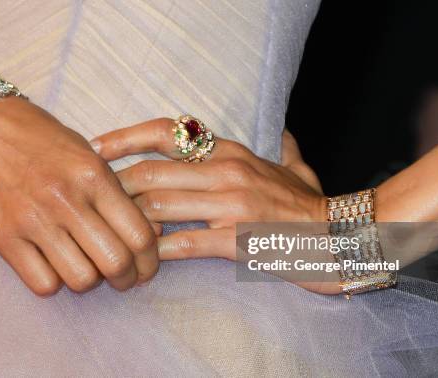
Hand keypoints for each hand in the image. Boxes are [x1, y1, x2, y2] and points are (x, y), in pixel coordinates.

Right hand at [0, 97, 158, 295]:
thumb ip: (119, 195)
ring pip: (82, 279)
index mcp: (94, 177)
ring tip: (89, 268)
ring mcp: (34, 221)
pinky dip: (56, 282)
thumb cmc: (45, 142)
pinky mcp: (5, 239)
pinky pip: (43, 284)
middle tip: (124, 278)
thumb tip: (153, 234)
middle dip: (128, 279)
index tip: (146, 268)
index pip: (139, 235)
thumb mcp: (91, 155)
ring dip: (92, 281)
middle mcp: (66, 200)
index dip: (150, 262)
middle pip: (116, 263)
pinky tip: (56, 266)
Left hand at [91, 118, 339, 293]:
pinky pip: (181, 245)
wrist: (343, 237)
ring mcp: (230, 205)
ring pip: (158, 207)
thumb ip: (285, 148)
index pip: (167, 132)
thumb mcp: (298, 168)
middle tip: (94, 201)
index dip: (126, 137)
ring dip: (128, 222)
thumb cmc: (312, 205)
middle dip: (115, 188)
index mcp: (232, 151)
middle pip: (150, 172)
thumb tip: (283, 133)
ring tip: (112, 233)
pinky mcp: (236, 240)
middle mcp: (226, 171)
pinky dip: (155, 253)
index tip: (97, 148)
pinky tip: (143, 260)